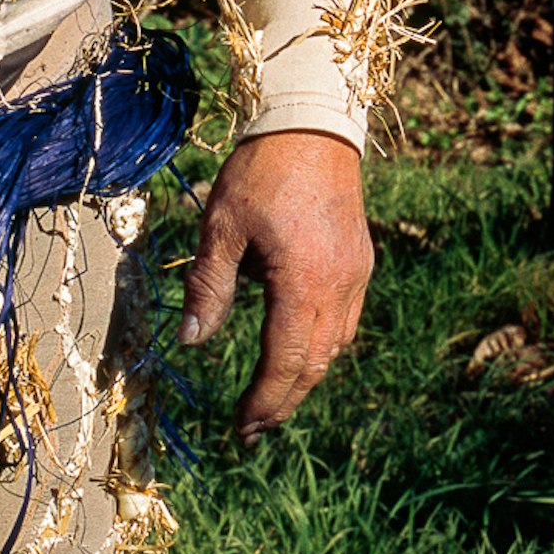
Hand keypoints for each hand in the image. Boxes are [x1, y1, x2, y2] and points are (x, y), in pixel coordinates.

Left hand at [174, 129, 373, 439]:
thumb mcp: (221, 227)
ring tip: (271, 398)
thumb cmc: (260, 172)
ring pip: (335, 346)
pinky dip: (321, 346)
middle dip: (284, 400)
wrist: (312, 124)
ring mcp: (356, 275)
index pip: (285, 361)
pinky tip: (297, 349)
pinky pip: (345, 320)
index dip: (264, 400)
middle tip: (253, 429)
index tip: (242, 428)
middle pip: (315, 364)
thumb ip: (209, 287)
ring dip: (304, 377)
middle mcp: (339, 286)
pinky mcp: (361, 262)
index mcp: (302, 282)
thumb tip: (192, 342)